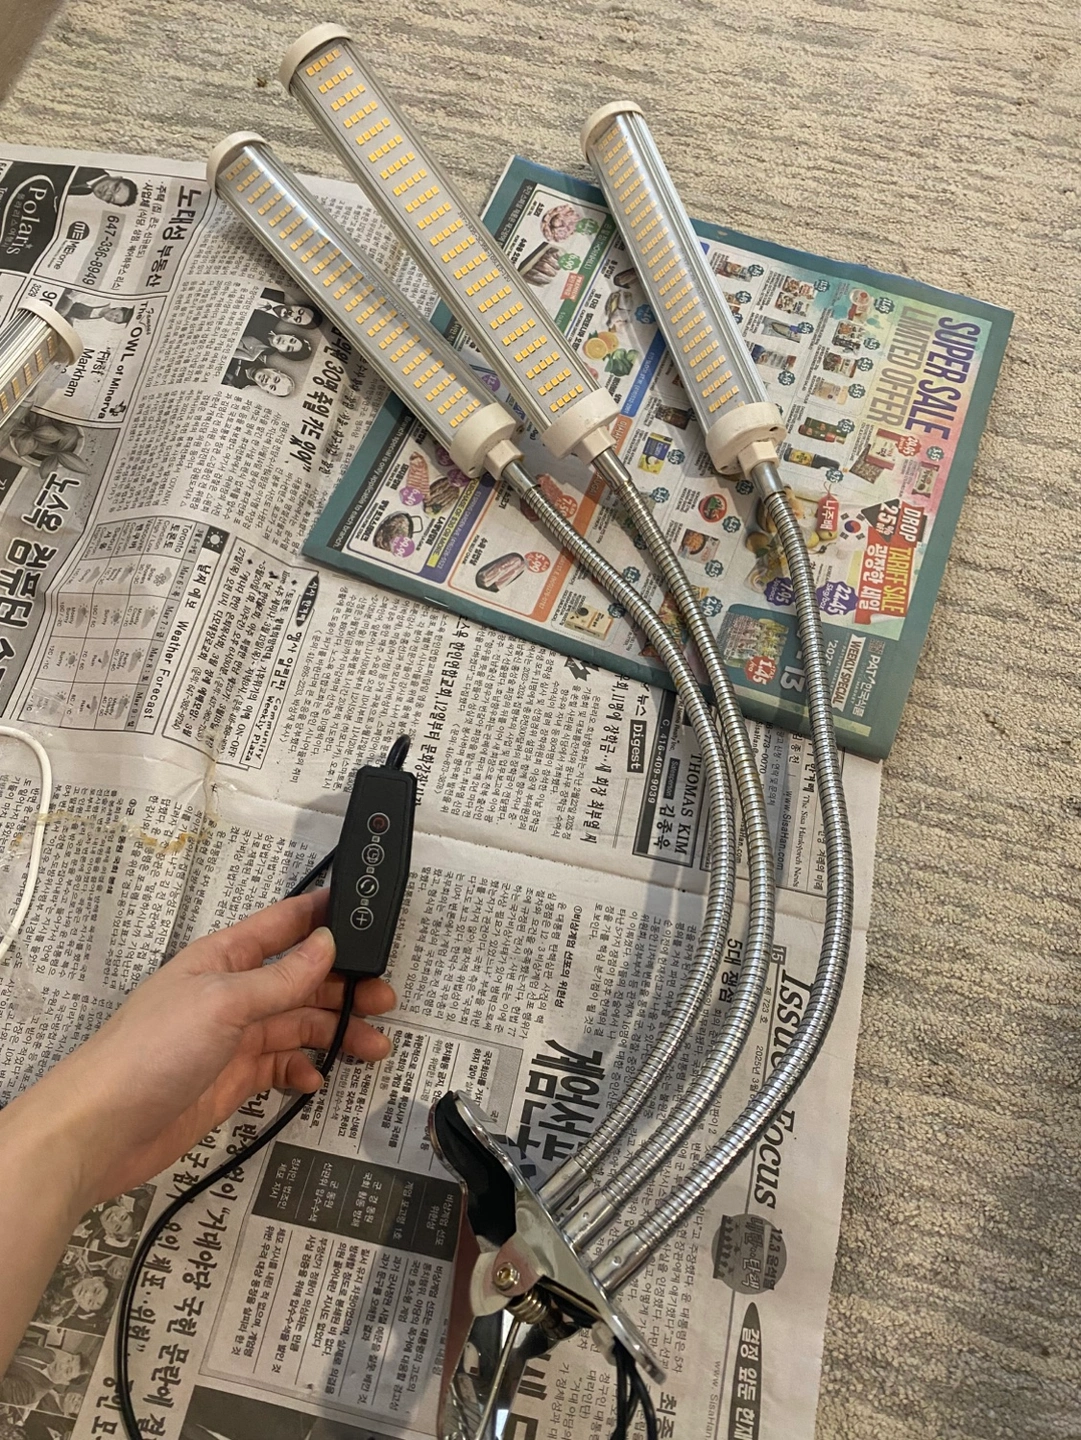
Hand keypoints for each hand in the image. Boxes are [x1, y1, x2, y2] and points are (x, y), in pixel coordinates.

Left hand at [26, 888, 394, 1209]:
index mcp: (224, 958)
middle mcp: (231, 993)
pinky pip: (280, 1066)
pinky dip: (303, 1070)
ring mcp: (232, 1038)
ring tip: (372, 1046)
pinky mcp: (231, 1079)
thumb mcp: (224, 1003)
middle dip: (344, 986)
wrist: (102, 1129)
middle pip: (300, 980)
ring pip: (297, 1024)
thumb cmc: (150, 1051)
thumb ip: (281, 978)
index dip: (323, 916)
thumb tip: (326, 945)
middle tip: (383, 998)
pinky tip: (317, 1078)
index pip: (283, 925)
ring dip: (335, 1032)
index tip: (365, 912)